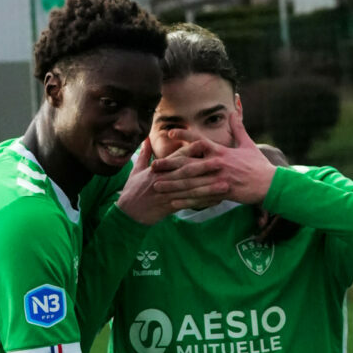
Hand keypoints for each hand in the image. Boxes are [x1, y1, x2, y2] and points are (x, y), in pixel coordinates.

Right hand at [114, 138, 228, 225]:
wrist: (127, 213)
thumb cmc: (132, 191)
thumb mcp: (135, 171)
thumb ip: (144, 155)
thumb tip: (146, 139)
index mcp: (156, 170)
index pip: (176, 157)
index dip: (191, 150)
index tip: (206, 143)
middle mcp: (163, 180)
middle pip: (186, 172)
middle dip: (205, 167)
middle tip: (221, 162)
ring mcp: (167, 194)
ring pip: (191, 190)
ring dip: (209, 187)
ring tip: (225, 184)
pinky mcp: (169, 207)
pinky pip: (189, 204)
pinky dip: (203, 203)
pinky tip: (216, 201)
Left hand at [151, 112, 276, 205]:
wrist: (270, 184)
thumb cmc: (258, 164)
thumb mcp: (248, 144)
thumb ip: (238, 129)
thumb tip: (233, 112)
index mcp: (222, 151)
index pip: (199, 140)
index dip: (184, 135)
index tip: (170, 132)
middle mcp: (218, 164)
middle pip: (189, 164)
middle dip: (170, 165)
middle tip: (153, 166)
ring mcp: (219, 179)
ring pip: (191, 182)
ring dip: (173, 185)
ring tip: (157, 186)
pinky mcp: (222, 192)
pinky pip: (200, 198)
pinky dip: (186, 200)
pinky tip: (172, 202)